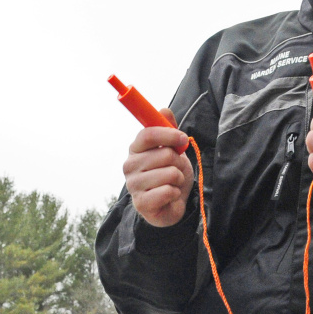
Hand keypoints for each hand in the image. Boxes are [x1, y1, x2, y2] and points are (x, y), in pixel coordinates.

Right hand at [123, 109, 193, 227]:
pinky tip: (169, 196)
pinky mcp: (141, 203)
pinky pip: (168, 191)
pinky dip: (175, 193)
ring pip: (169, 173)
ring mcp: (133, 185)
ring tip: (172, 183)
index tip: (183, 138)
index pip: (148, 134)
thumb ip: (168, 130)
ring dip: (177, 179)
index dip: (169, 134)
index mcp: (135, 149)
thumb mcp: (172, 150)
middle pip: (164, 154)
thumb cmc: (169, 174)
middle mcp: (129, 166)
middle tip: (175, 169)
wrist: (170, 204)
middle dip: (178, 162)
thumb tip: (164, 109)